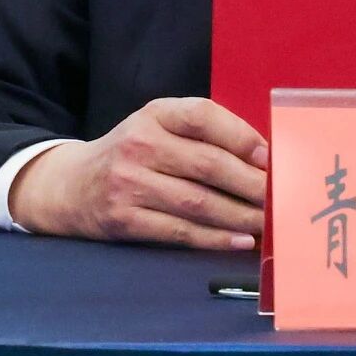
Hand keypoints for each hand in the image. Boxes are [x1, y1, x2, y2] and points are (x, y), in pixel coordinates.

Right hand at [7, 97, 267, 251]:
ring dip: (242, 216)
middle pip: (208, 164)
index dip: (242, 136)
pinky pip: (180, 231)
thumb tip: (264, 159)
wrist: (70, 186)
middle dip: (254, 185)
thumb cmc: (131, 155)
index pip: (202, 116)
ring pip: (199, 202)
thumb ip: (201, 135)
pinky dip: (215, 238)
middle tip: (284, 199)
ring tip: (270, 224)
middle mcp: (139, 144)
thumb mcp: (156, 128)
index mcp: (153, 114)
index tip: (273, 158)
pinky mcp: (124, 218)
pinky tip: (241, 241)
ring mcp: (129, 183)